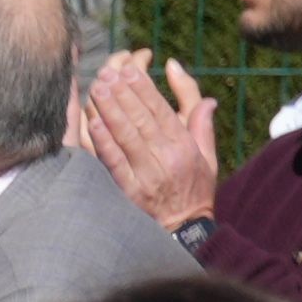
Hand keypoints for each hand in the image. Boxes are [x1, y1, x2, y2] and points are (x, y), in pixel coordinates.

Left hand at [70, 50, 221, 228]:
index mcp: (184, 147)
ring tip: (98, 88)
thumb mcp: (207, 156)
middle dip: (124, 93)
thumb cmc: (194, 190)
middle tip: (108, 72)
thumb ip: (202, 123)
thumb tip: (208, 97)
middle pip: (142, 119)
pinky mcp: (128, 191)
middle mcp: (166, 158)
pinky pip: (113, 162)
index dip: (144, 89)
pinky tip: (93, 122)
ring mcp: (146, 175)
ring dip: (111, 110)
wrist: (185, 231)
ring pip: (126, 136)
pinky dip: (103, 141)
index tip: (130, 69)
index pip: (161, 111)